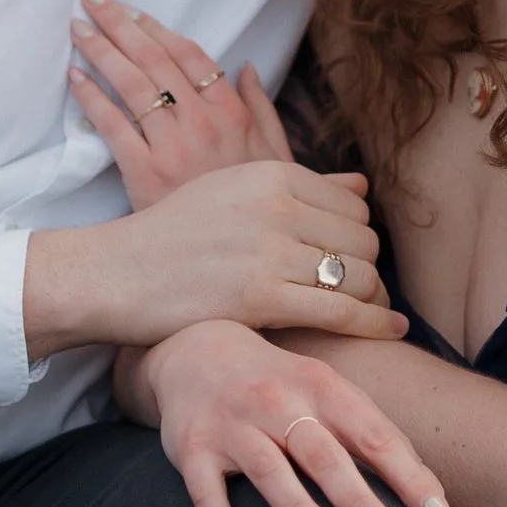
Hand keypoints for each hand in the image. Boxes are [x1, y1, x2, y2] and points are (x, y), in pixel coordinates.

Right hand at [23, 161, 403, 359]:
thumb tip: (362, 187)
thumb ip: (299, 188)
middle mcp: (277, 205)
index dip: (360, 239)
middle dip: (368, 269)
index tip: (354, 263)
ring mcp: (269, 250)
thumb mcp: (233, 192)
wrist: (116, 273)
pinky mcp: (262, 296)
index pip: (353, 206)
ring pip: (358, 275)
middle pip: (362, 240)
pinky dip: (373, 323)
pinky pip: (341, 310)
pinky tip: (390, 332)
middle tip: (363, 294)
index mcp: (271, 174)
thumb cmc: (173, 236)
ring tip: (371, 314)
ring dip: (372, 299)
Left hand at [68, 0, 293, 208]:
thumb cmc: (255, 208)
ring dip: (101, 49)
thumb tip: (246, 67)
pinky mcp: (145, 173)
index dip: (155, 27)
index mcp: (232, 112)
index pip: (189, 54)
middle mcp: (202, 121)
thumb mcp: (276, 156)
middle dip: (119, 22)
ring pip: (132, 84)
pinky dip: (92, 98)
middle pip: (154, 58)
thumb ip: (261, 107)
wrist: (239, 257)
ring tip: (77, 27)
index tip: (130, 8)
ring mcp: (173, 146)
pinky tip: (74, 77)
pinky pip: (113, 126)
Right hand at [124, 321, 455, 506]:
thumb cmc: (281, 384)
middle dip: (360, 503)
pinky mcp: (192, 448)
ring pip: (270, 472)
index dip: (410, 479)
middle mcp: (278, 402)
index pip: (375, 437)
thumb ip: (371, 433)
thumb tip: (431, 493)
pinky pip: (206, 492)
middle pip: (325, 457)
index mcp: (322, 387)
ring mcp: (233, 425)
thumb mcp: (327, 391)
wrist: (194, 350)